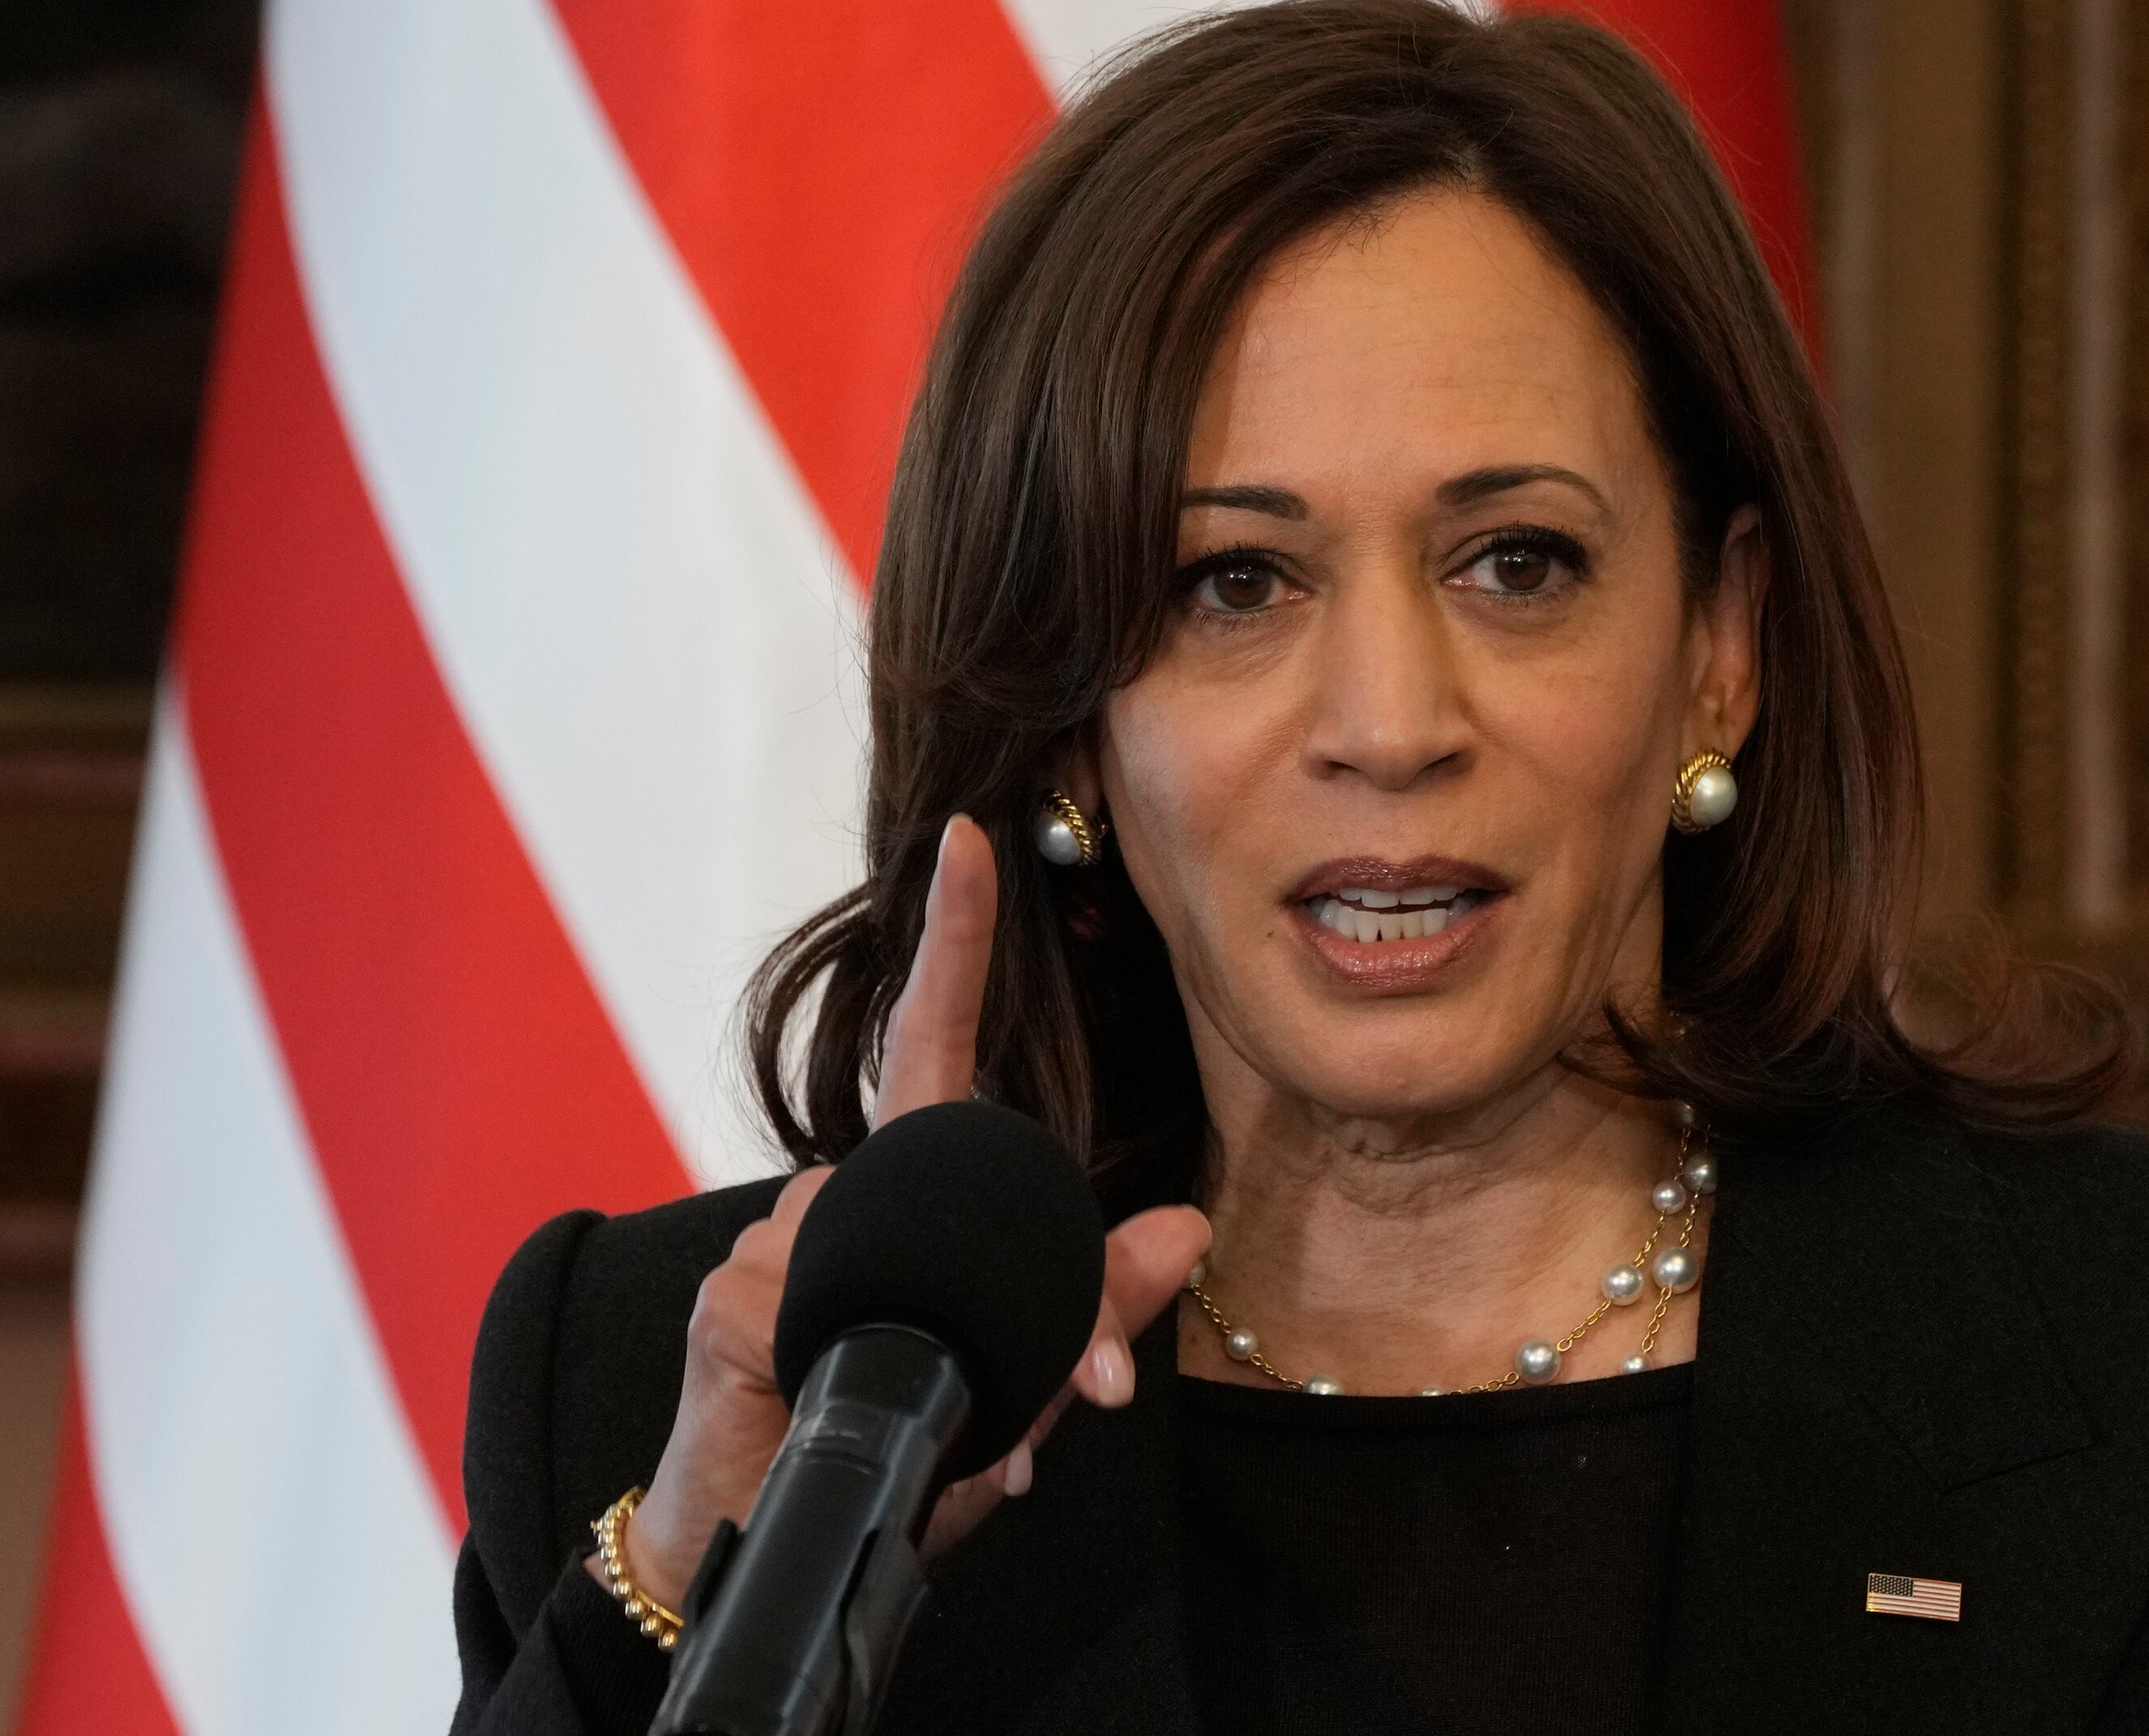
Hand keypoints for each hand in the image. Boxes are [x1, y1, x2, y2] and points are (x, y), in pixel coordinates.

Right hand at [603, 816, 1207, 1611]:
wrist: (767, 1537)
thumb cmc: (895, 1443)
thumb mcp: (1022, 1388)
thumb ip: (1095, 1311)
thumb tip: (1188, 1230)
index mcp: (908, 1193)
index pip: (933, 1045)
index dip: (954, 943)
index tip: (972, 839)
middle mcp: (837, 1196)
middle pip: (934, 1171)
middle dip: (1012, 1274)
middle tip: (1073, 1385)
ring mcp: (777, 1242)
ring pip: (887, 1249)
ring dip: (946, 1342)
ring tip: (963, 1423)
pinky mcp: (732, 1304)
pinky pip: (824, 1312)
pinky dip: (869, 1373)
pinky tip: (847, 1405)